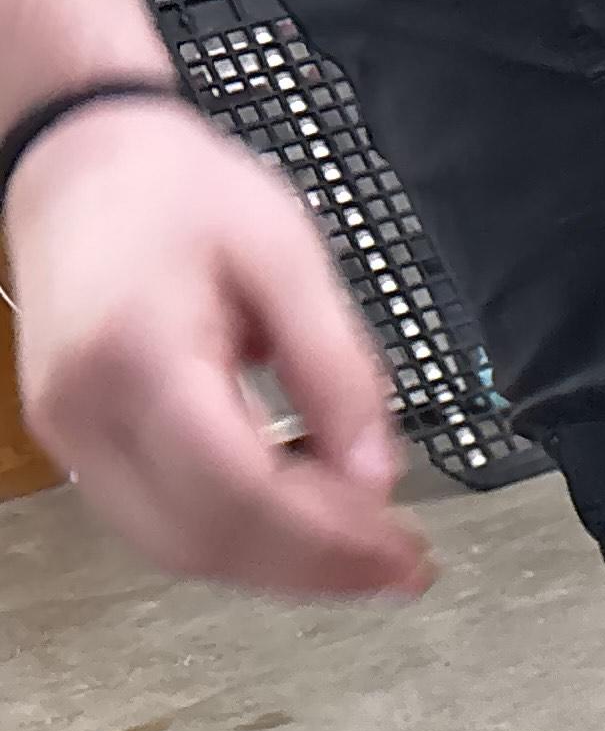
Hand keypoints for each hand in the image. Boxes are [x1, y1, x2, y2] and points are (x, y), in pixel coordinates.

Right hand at [9, 98, 430, 596]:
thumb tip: (378, 476)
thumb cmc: (174, 191)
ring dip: (284, 566)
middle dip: (318, 568)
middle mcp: (87, 407)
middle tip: (402, 565)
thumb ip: (340, 371)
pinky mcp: (80, 442)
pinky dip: (243, 538)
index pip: (239, 490)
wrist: (79, 161)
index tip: (406, 555)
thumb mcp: (288, 257)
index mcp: (139, 353)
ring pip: (182, 549)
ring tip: (367, 548)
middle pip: (208, 539)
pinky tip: (307, 517)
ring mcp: (73, 432)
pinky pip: (163, 522)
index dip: (332, 539)